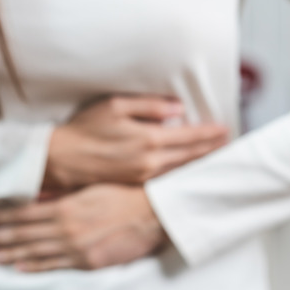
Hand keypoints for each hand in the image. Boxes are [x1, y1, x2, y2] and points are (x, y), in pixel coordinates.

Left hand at [0, 184, 165, 271]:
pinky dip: (35, 267)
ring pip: (35, 252)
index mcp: (64, 206)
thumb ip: (60, 192)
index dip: (2, 217)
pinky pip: (55, 265)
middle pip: (24, 234)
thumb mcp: (89, 187)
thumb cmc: (123, 195)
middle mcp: (65, 227)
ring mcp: (75, 247)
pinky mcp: (87, 262)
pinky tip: (19, 268)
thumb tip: (36, 192)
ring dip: (10, 254)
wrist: (152, 214)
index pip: (24, 213)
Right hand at [43, 95, 226, 190]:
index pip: (189, 136)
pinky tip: (186, 170)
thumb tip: (177, 110)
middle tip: (228, 146)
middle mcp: (150, 161)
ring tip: (213, 158)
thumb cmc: (85, 128)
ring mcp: (142, 176)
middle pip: (190, 156)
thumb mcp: (115, 106)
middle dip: (211, 150)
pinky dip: (180, 173)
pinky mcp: (134, 184)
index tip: (226, 129)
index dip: (210, 133)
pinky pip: (165, 179)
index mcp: (148, 139)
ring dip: (198, 163)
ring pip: (179, 170)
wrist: (61, 159)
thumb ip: (149, 106)